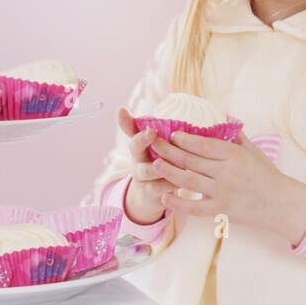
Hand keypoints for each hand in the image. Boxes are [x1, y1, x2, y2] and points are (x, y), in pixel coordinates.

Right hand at [117, 107, 171, 225]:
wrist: (151, 197)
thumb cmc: (157, 163)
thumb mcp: (154, 147)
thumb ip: (155, 129)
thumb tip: (149, 108)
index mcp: (139, 146)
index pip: (131, 130)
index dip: (126, 122)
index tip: (122, 110)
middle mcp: (137, 160)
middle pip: (135, 149)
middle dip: (142, 140)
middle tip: (151, 132)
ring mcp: (143, 178)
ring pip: (147, 171)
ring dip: (156, 166)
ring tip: (162, 161)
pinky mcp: (151, 195)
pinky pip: (161, 189)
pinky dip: (170, 184)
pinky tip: (183, 180)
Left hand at [149, 127, 305, 240]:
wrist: (279, 203)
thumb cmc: (266, 174)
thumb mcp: (253, 151)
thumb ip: (234, 136)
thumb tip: (219, 118)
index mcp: (234, 156)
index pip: (204, 145)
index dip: (186, 139)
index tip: (172, 133)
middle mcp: (226, 173)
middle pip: (191, 161)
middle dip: (170, 151)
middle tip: (153, 143)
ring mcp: (222, 193)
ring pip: (189, 181)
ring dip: (169, 172)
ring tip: (154, 164)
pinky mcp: (220, 210)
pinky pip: (195, 208)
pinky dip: (179, 204)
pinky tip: (164, 197)